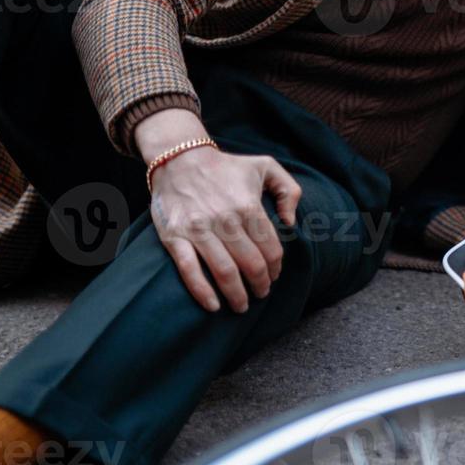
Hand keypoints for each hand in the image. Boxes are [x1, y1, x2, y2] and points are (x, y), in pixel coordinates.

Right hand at [143, 126, 302, 313]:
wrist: (179, 158)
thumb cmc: (227, 166)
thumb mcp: (267, 166)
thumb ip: (289, 190)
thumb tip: (290, 222)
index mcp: (248, 205)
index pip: (270, 248)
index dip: (276, 268)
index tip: (275, 276)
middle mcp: (225, 220)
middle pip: (251, 264)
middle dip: (260, 285)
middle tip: (261, 294)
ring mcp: (198, 230)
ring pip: (224, 272)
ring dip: (236, 294)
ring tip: (242, 306)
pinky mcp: (174, 237)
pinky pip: (189, 270)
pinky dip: (202, 292)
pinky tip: (213, 306)